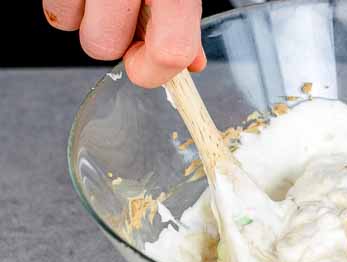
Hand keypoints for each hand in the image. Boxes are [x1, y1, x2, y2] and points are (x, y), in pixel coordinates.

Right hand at [43, 0, 205, 87]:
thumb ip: (184, 21)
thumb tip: (191, 63)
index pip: (169, 51)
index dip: (156, 71)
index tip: (148, 65)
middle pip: (104, 46)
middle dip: (113, 40)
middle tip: (125, 17)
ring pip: (73, 28)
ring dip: (87, 20)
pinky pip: (55, 10)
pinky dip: (68, 4)